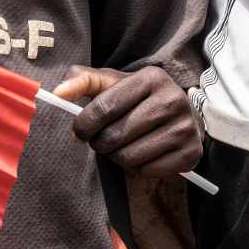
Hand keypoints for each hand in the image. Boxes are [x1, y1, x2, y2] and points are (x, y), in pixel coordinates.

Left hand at [53, 65, 201, 178]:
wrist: (178, 115)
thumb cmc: (135, 99)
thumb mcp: (112, 83)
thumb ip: (82, 81)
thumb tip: (58, 93)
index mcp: (151, 77)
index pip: (105, 106)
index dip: (84, 123)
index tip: (78, 131)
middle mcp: (173, 99)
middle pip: (116, 135)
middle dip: (98, 143)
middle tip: (99, 140)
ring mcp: (185, 128)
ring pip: (129, 157)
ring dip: (115, 157)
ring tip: (119, 146)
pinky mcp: (191, 154)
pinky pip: (147, 171)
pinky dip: (136, 168)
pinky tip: (139, 154)